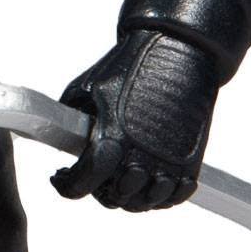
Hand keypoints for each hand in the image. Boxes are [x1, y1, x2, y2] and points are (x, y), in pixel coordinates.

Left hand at [51, 29, 218, 211]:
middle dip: (98, 188)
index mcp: (110, 140)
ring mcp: (167, 163)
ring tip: (121, 178)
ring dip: (130, 195)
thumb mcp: (87, 88)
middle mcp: (139, 158)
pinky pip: (175, 195)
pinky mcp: (190, 162)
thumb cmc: (131, 64)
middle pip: (115, 198)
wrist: (177, 49)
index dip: (66, 185)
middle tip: (93, 175)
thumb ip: (74, 120)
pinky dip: (161, 195)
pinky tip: (149, 180)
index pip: (83, 183)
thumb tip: (60, 135)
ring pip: (145, 202)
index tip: (60, 179)